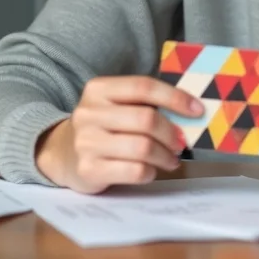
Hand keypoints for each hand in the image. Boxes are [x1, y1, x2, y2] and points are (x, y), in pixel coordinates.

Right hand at [35, 75, 203, 193]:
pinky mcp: (89, 169)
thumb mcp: (113, 105)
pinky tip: (150, 170)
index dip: (175, 97)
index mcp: (98, 89)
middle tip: (181, 142)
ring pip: (142, 147)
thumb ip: (143, 104)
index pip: (143, 87)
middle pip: (145, 119)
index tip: (197, 110)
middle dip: (171, 132)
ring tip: (171, 159)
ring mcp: (86, 142)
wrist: (61, 153)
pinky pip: (134, 171)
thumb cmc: (101, 127)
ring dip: (165, 156)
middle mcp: (89, 113)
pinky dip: (150, 172)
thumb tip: (190, 112)